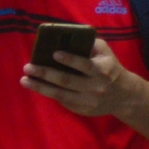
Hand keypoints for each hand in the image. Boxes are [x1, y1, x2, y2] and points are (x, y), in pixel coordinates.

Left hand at [22, 40, 145, 117]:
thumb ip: (88, 44)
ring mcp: (89, 101)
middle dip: (45, 73)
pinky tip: (38, 86)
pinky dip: (49, 93)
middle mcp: (96, 87)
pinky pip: (63, 102)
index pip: (84, 65)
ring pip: (60, 94)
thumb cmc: (109, 67)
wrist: (124, 95)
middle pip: (67, 81)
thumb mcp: (105, 52)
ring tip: (25, 80)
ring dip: (40, 87)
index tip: (53, 53)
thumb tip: (63, 38)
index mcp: (102, 70)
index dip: (69, 60)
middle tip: (28, 67)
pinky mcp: (83, 110)